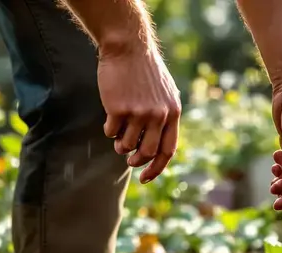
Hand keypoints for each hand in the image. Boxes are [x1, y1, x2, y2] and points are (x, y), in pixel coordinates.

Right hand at [97, 43, 181, 182]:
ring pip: (126, 145)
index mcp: (173, 113)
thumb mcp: (165, 92)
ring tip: (118, 134)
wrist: (128, 47)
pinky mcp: (119, 109)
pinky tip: (110, 117)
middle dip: (136, 161)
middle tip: (129, 160)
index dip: (156, 168)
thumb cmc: (145, 70)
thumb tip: (158, 146)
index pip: (167, 151)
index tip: (145, 177)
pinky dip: (109, 130)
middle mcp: (158, 116)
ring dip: (120, 145)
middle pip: (147, 153)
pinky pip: (111, 133)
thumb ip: (165, 116)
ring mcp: (139, 113)